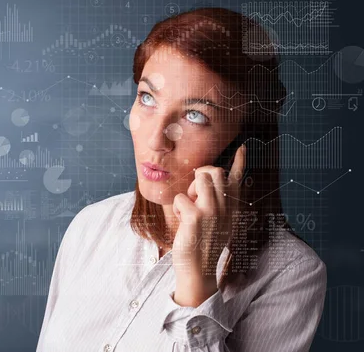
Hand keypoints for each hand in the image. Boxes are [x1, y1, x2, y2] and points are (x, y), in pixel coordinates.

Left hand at [171, 144, 245, 306]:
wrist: (199, 271)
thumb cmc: (204, 245)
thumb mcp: (218, 223)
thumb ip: (219, 204)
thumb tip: (214, 185)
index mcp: (232, 208)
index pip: (237, 179)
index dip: (239, 161)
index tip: (241, 147)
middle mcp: (225, 207)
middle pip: (214, 171)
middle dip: (201, 175)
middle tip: (195, 196)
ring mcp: (212, 211)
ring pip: (200, 178)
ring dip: (189, 190)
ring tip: (190, 208)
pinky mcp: (195, 217)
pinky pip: (180, 198)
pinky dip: (178, 209)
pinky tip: (183, 224)